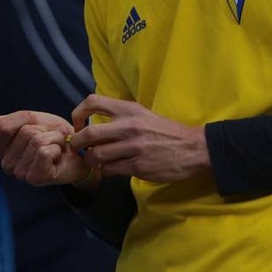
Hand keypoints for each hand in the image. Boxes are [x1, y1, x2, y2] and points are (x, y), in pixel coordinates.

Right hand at [0, 111, 91, 186]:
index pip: (4, 127)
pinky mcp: (37, 179)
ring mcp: (22, 175)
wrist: (78, 150)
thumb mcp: (25, 122)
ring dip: (54, 137)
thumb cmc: (50, 135)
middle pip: (23, 133)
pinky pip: (44, 151)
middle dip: (43, 129)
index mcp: (2, 152)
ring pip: (35, 141)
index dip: (26, 121)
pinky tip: (60, 155)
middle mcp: (8, 166)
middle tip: (51, 139)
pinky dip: (57, 146)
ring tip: (57, 146)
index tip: (37, 128)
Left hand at [68, 94, 210, 182]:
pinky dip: (106, 169)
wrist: (194, 148)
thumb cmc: (166, 131)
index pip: (92, 101)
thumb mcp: (144, 114)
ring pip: (96, 155)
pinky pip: (110, 169)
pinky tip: (112, 167)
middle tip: (78, 147)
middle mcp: (129, 126)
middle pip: (88, 133)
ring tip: (96, 159)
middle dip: (77, 143)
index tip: (78, 124)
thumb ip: (120, 117)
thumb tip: (93, 124)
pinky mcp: (138, 166)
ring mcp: (133, 147)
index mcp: (130, 109)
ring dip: (91, 159)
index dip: (78, 113)